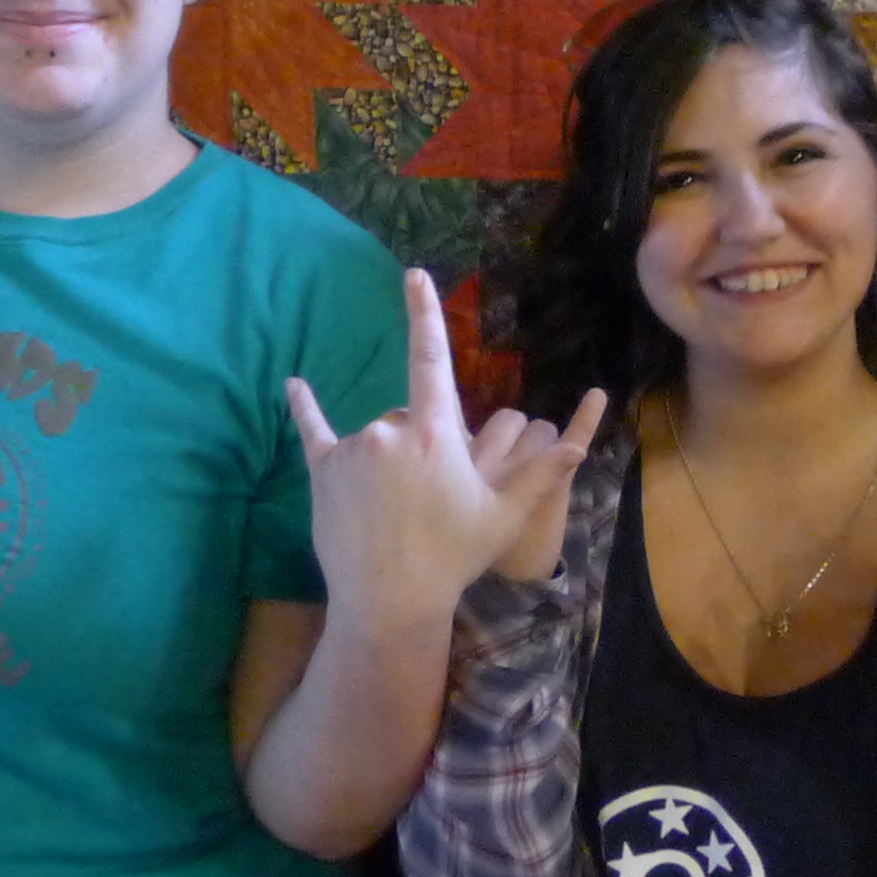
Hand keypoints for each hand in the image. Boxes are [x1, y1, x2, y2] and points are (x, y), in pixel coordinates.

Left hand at [289, 269, 607, 608]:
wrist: (390, 601)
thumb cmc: (453, 557)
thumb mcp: (504, 515)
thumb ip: (543, 473)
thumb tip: (582, 443)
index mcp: (437, 434)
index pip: (431, 359)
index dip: (424, 313)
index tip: (414, 275)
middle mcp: (391, 429)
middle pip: (408, 415)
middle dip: (419, 445)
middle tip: (427, 499)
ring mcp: (353, 448)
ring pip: (376, 434)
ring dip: (386, 458)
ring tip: (394, 509)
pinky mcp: (322, 470)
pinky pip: (313, 428)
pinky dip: (305, 406)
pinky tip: (294, 384)